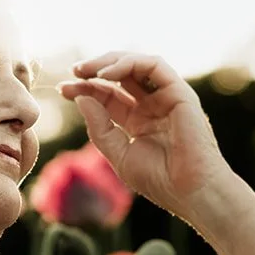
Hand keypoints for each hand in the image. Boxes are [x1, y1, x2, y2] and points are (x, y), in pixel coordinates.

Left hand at [56, 51, 232, 221]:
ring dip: (110, 61)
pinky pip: (154, 65)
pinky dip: (129, 64)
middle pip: (121, 76)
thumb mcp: (118, 154)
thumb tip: (81, 98)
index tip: (63, 90)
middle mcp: (153, 105)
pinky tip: (107, 75)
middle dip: (95, 70)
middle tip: (74, 71)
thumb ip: (99, 127)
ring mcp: (167, 97)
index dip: (86, 88)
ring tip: (86, 70)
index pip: (109, 95)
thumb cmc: (159, 181)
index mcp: (138, 120)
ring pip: (137, 64)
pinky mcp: (180, 92)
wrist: (190, 192)